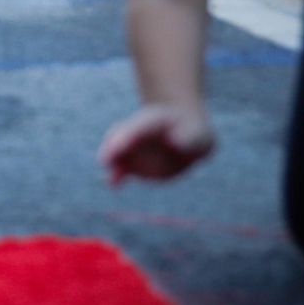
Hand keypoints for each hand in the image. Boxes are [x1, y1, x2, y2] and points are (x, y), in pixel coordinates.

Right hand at [98, 103, 215, 184]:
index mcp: (153, 120)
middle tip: (105, 160)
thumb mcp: (198, 134)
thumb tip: (176, 144)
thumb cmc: (193, 133)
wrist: (187, 135)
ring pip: (117, 152)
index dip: (126, 137)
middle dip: (113, 148)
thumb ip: (190, 139)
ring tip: (111, 178)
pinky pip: (121, 169)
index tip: (117, 146)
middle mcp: (138, 133)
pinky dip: (116, 176)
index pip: (138, 128)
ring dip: (112, 162)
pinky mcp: (133, 164)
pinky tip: (113, 184)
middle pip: (121, 137)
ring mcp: (134, 148)